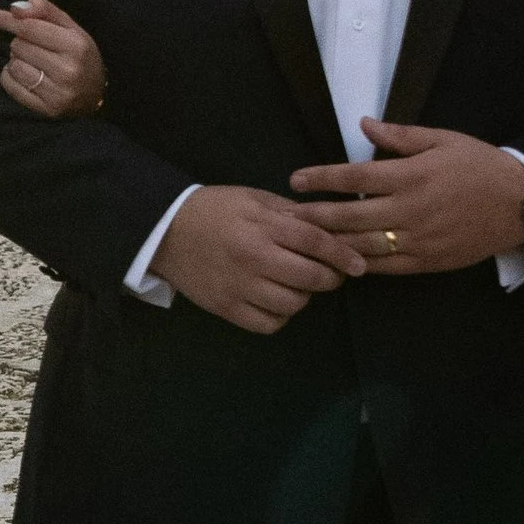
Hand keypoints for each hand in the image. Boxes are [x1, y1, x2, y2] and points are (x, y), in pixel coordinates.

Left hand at [0, 0, 106, 116]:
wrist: (96, 94)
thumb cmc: (79, 55)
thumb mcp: (71, 27)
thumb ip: (45, 10)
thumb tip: (14, 8)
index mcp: (75, 45)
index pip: (29, 28)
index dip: (6, 20)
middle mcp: (67, 70)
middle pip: (18, 46)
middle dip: (21, 42)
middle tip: (36, 47)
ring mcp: (56, 93)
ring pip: (14, 66)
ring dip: (16, 60)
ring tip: (33, 62)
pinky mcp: (46, 109)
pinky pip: (11, 86)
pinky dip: (10, 76)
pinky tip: (25, 75)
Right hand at [149, 184, 368, 331]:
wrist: (164, 231)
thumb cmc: (214, 209)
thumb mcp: (253, 199)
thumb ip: (289, 213)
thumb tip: (328, 227)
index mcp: (261, 227)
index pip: (314, 242)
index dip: (341, 254)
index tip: (360, 265)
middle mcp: (253, 259)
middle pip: (309, 278)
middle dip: (330, 278)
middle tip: (330, 273)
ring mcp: (239, 288)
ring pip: (292, 304)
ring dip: (303, 296)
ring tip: (296, 283)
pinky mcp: (226, 309)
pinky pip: (269, 323)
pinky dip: (280, 316)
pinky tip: (276, 300)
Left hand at [291, 117, 523, 274]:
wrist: (518, 204)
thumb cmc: (478, 165)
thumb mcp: (442, 140)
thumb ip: (400, 136)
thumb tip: (364, 123)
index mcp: (411, 175)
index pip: (355, 177)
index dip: (321, 178)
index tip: (296, 180)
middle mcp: (410, 209)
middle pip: (350, 216)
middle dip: (314, 216)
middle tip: (287, 216)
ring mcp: (417, 239)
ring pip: (362, 245)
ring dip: (330, 243)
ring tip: (303, 240)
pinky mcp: (426, 262)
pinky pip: (384, 266)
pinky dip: (359, 263)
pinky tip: (339, 259)